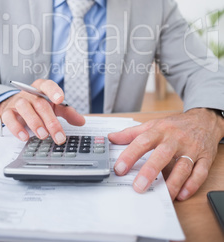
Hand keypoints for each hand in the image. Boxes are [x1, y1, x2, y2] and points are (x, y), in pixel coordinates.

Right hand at [0, 79, 84, 143]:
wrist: (16, 106)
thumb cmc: (38, 105)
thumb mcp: (54, 106)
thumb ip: (67, 112)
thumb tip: (81, 121)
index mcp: (42, 88)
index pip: (48, 85)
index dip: (54, 91)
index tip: (60, 99)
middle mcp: (29, 93)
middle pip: (40, 104)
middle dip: (51, 121)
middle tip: (58, 136)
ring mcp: (17, 101)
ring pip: (24, 109)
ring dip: (35, 123)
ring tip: (43, 136)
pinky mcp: (7, 112)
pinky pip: (9, 118)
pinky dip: (16, 128)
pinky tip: (24, 137)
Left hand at [108, 108, 223, 200]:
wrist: (204, 120)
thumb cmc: (175, 125)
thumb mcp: (153, 124)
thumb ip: (132, 133)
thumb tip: (111, 138)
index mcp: (160, 130)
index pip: (142, 141)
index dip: (130, 155)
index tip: (119, 169)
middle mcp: (175, 139)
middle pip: (162, 154)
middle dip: (150, 170)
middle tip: (138, 186)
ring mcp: (191, 149)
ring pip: (182, 166)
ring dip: (173, 182)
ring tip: (162, 195)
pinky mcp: (205, 158)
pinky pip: (200, 173)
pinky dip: (192, 185)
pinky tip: (181, 194)